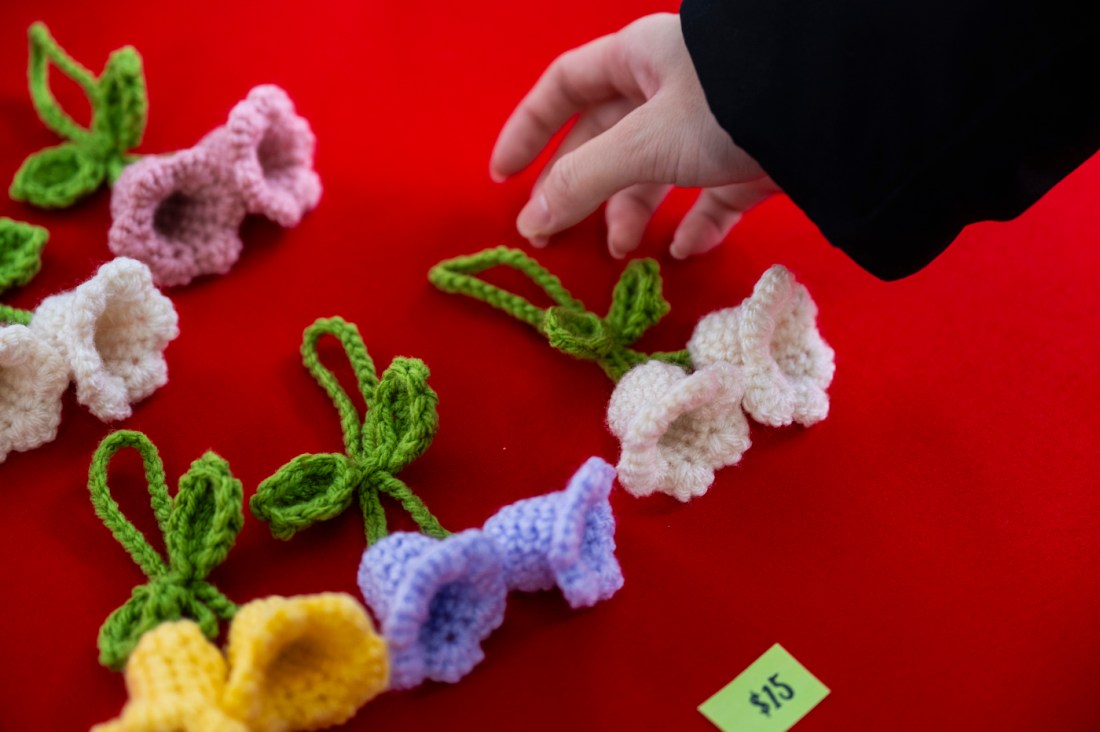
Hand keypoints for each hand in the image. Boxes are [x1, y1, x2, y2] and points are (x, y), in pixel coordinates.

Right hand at [490, 13, 778, 258]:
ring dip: (632, 212)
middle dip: (578, 189)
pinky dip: (695, 225)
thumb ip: (584, 180)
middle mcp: (671, 87)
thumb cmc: (728, 103)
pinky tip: (685, 250)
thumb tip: (532, 219)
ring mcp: (713, 124)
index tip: (502, 178)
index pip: (564, 88)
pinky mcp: (750, 157)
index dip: (529, 130)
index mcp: (637, 59)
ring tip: (622, 252)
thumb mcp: (645, 141)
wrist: (834, 112)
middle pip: (605, 139)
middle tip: (552, 237)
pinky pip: (710, 195)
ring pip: (655, 172)